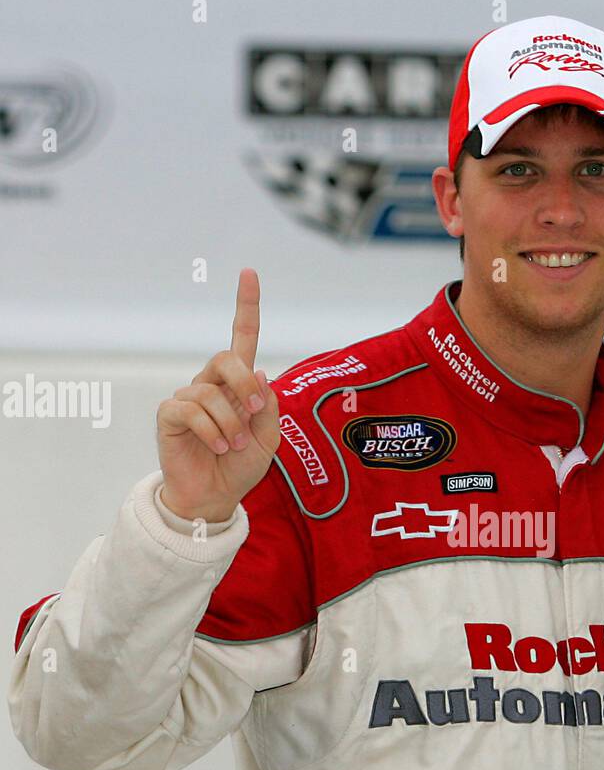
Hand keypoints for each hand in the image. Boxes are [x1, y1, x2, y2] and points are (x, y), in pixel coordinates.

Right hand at [157, 269, 280, 521]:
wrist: (215, 496)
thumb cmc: (240, 466)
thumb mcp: (267, 437)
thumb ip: (267, 406)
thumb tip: (258, 373)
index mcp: (238, 384)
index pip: (242, 337)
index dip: (246, 305)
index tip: (249, 272)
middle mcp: (211, 384)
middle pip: (226, 357)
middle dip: (244, 383)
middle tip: (253, 411)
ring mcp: (188, 398)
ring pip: (210, 392)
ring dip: (229, 422)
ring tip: (231, 446)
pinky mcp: (169, 416)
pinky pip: (190, 410)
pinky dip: (210, 431)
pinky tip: (215, 447)